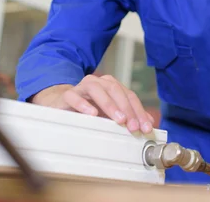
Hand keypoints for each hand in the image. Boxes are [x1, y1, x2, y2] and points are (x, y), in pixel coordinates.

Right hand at [31, 74, 154, 133]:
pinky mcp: (67, 95)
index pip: (129, 96)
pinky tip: (92, 114)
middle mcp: (99, 82)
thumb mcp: (110, 113)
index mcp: (111, 85)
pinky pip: (74, 97)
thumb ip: (129, 115)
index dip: (139, 112)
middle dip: (127, 109)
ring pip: (97, 90)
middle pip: (116, 91)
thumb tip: (149, 123)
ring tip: (118, 119)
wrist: (60, 104)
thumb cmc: (88, 108)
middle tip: (132, 126)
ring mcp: (82, 87)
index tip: (145, 127)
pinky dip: (84, 105)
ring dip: (109, 104)